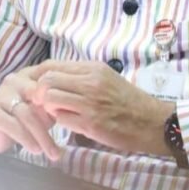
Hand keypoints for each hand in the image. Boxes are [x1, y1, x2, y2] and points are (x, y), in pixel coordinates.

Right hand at [0, 63, 62, 160]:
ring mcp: (0, 96)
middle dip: (54, 118)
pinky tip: (36, 149)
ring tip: (54, 153)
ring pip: (27, 114)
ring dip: (43, 136)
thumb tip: (71, 113)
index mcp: (28, 76)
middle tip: (68, 135)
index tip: (77, 116)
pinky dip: (26, 138)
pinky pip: (12, 125)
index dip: (62, 97)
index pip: (48, 81)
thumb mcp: (40, 112)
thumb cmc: (19, 122)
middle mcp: (13, 81)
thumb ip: (52, 108)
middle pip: (38, 96)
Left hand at [33, 60, 173, 156]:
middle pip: (46, 80)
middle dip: (38, 92)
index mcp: (92, 69)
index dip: (37, 76)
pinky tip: (67, 122)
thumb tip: (52, 77)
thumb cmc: (128, 100)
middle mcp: (90, 82)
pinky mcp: (91, 124)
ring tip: (56, 112)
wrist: (153, 122)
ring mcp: (90, 103)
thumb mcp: (105, 78)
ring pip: (50, 98)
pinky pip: (61, 119)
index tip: (34, 85)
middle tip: (42, 102)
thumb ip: (81, 76)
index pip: (51, 65)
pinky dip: (59, 121)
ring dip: (48, 107)